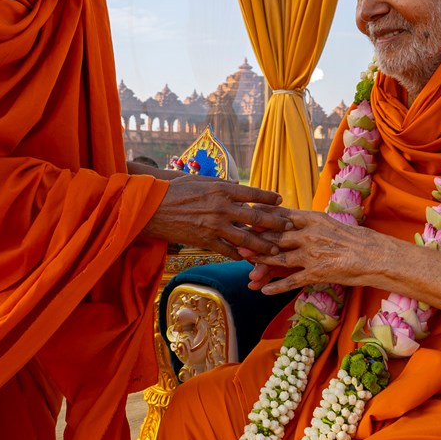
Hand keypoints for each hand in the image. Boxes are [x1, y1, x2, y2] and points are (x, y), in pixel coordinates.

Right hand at [142, 174, 289, 259]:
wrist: (151, 208)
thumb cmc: (173, 190)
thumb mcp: (198, 180)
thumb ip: (219, 184)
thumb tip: (236, 186)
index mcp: (221, 189)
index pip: (252, 193)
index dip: (268, 197)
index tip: (279, 200)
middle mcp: (221, 207)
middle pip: (256, 217)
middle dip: (275, 223)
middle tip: (289, 227)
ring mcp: (214, 226)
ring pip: (246, 239)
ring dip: (264, 245)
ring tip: (276, 250)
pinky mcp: (205, 241)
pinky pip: (229, 251)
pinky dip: (241, 256)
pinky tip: (250, 259)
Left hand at [247, 208, 391, 294]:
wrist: (375, 255)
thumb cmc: (353, 238)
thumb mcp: (329, 223)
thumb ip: (308, 222)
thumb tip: (290, 219)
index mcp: (312, 218)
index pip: (281, 215)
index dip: (262, 216)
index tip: (246, 215)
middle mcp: (309, 234)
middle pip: (275, 236)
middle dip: (255, 240)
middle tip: (237, 242)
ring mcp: (311, 254)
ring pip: (278, 258)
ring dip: (260, 262)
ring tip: (246, 266)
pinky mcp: (316, 272)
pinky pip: (292, 280)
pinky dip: (277, 286)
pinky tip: (264, 291)